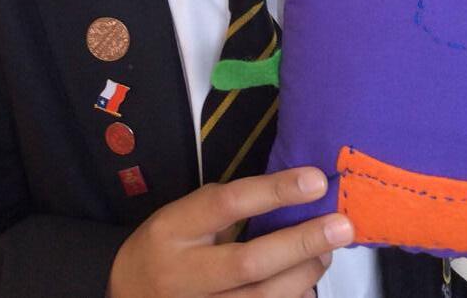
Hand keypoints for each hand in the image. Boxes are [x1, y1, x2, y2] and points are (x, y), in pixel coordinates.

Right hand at [106, 166, 353, 297]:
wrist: (125, 297)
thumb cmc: (166, 248)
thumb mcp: (183, 216)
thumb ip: (229, 207)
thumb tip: (295, 194)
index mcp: (174, 230)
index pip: (228, 204)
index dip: (275, 191)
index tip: (315, 180)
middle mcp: (183, 275)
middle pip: (250, 262)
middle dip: (302, 243)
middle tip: (341, 225)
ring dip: (304, 275)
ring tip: (327, 251)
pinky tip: (306, 284)